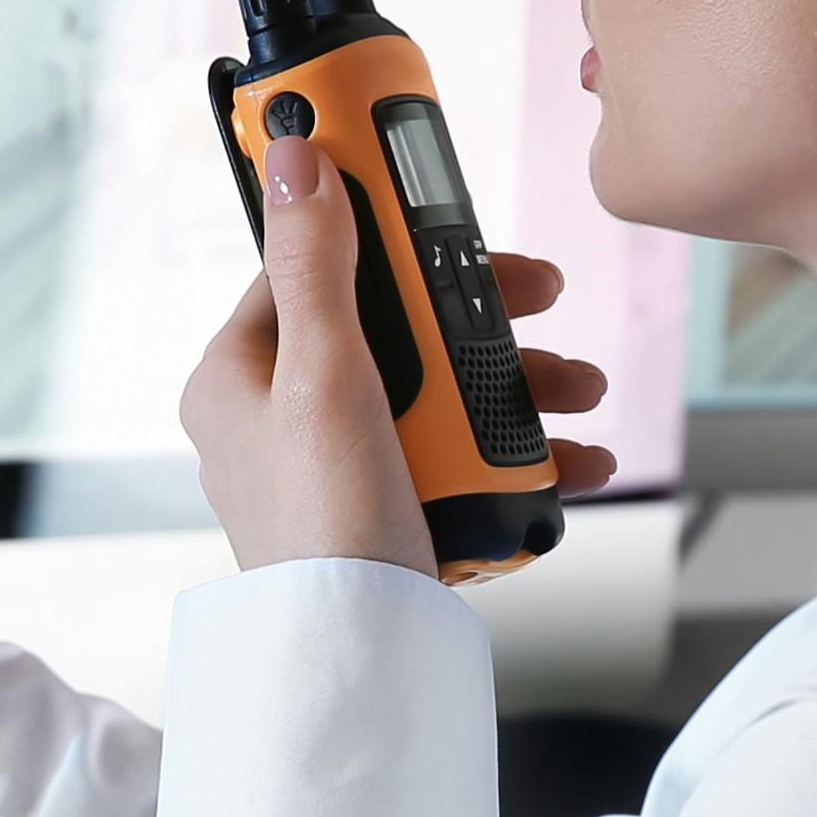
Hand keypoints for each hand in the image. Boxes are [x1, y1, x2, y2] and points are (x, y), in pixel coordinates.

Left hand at [177, 131, 620, 575]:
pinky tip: (570, 456)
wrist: (361, 656)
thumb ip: (316, 265)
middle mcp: (279, 419)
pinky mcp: (384, 511)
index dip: (389, 237)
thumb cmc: (325, 527)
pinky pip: (453, 457)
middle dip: (481, 319)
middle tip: (542, 305)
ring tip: (577, 394)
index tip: (446, 211)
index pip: (315, 267)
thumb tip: (296, 160)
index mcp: (239, 377)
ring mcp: (335, 467)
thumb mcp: (324, 374)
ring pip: (435, 391)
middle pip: (393, 328)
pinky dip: (513, 450)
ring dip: (517, 384)